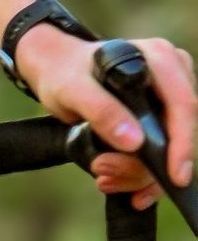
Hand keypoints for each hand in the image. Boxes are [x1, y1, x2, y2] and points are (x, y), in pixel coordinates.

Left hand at [16, 27, 196, 208]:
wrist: (56, 71)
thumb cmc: (65, 73)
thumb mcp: (72, 89)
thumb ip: (100, 110)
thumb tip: (134, 142)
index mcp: (159, 59)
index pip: (183, 105)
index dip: (182, 143)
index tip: (175, 177)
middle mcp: (173, 78)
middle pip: (178, 133)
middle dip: (146, 165)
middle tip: (105, 177)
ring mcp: (169, 100)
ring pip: (169, 148)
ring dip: (136, 173)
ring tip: (102, 178)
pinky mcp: (160, 119)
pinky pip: (159, 153)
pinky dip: (137, 173)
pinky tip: (115, 182)